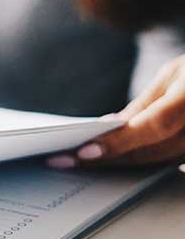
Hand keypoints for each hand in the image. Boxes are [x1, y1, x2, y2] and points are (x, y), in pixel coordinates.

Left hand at [47, 55, 184, 169]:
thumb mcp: (175, 74)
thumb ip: (145, 103)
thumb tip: (111, 126)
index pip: (153, 126)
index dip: (119, 142)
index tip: (84, 152)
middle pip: (150, 152)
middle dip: (106, 159)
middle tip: (64, 161)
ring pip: (157, 163)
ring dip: (118, 165)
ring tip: (79, 163)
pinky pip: (169, 165)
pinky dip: (140, 163)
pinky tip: (112, 162)